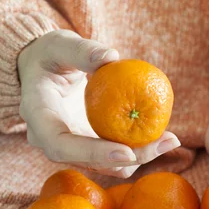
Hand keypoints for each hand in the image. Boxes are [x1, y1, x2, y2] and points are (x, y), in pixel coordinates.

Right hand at [18, 30, 179, 177]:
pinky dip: (135, 151)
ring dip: (138, 158)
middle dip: (128, 158)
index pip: (60, 145)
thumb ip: (81, 50)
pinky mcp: (84, 147)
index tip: (126, 152)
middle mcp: (49, 140)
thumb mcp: (59, 44)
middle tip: (166, 143)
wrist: (41, 71)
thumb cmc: (49, 54)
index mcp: (37, 115)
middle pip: (87, 161)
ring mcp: (68, 147)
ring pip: (103, 164)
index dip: (91, 153)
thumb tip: (112, 56)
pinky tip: (161, 138)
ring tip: (171, 140)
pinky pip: (110, 157)